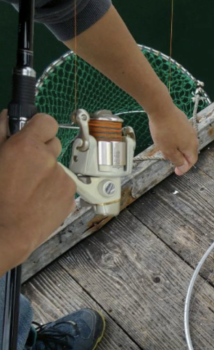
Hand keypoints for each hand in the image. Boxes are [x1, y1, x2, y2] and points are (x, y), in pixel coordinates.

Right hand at [0, 112, 75, 274]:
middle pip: (54, 143)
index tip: (33, 134)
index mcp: (27, 146)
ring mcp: (62, 179)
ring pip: (58, 167)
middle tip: (26, 167)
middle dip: (42, 151)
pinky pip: (64, 186)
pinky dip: (54, 190)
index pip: (46, 121)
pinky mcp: (70, 197)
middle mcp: (49, 160)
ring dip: (47, 172)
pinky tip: (38, 200)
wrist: (5, 232)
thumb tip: (9, 117)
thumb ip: (2, 133)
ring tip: (30, 189)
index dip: (39, 127)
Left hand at [148, 103, 198, 175]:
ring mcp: (189, 128)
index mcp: (191, 146)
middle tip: (170, 160)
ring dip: (177, 149)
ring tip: (165, 149)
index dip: (184, 168)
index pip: (192, 161)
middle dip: (180, 158)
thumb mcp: (168, 150)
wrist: (161, 108)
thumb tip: (183, 167)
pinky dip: (175, 140)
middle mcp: (193, 137)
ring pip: (185, 143)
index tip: (176, 172)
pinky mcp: (183, 121)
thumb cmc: (164, 132)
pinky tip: (166, 138)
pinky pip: (182, 135)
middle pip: (189, 152)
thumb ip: (177, 160)